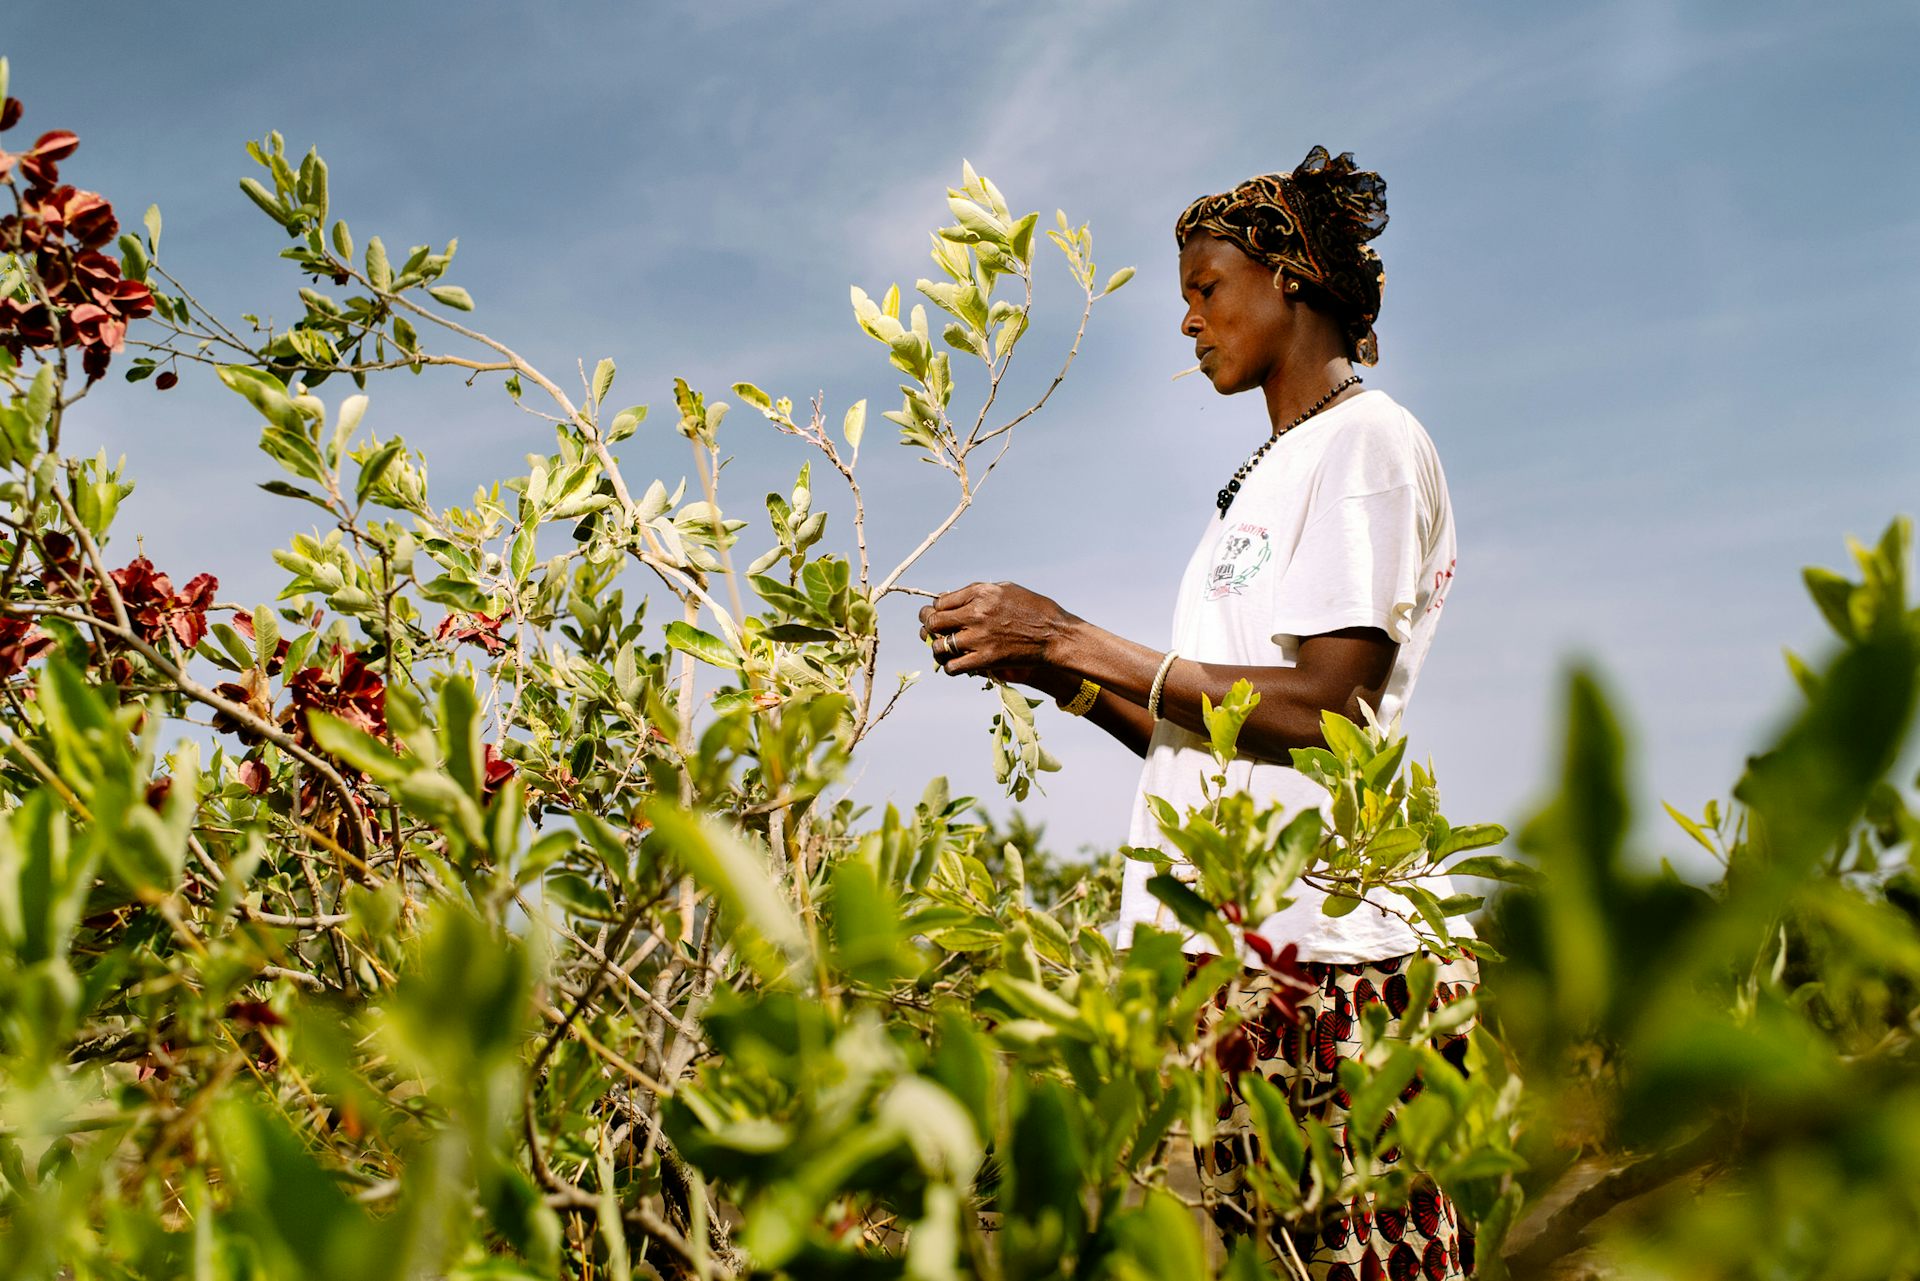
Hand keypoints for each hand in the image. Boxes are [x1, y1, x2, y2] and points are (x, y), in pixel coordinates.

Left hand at [917, 581, 1076, 678]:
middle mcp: (976, 612)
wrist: (1056, 634)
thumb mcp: (1006, 590)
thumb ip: (978, 593)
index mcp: (980, 593)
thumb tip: (953, 598)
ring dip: (938, 649)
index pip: (940, 601)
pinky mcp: (986, 659)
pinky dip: (950, 667)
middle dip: (929, 627)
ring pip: (939, 645)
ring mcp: (979, 637)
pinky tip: (956, 665)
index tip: (940, 616)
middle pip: (934, 621)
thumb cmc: (1034, 609)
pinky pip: (953, 667)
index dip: (936, 610)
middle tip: (933, 633)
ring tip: (945, 650)